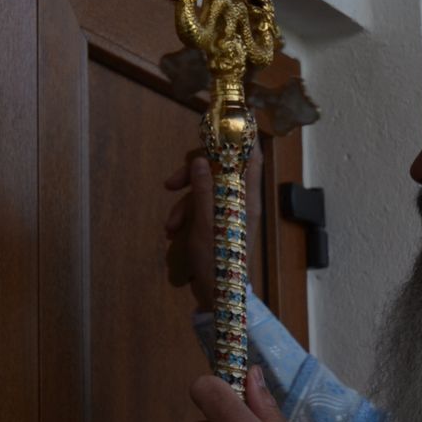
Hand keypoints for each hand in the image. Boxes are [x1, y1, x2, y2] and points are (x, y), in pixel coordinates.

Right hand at [163, 148, 260, 311]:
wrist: (219, 298)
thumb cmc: (217, 262)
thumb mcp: (206, 224)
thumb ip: (205, 190)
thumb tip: (203, 160)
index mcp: (246, 198)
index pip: (252, 157)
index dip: (241, 137)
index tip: (224, 123)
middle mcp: (242, 201)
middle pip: (220, 169)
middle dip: (193, 174)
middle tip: (170, 184)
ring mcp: (231, 213)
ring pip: (206, 189)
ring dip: (184, 203)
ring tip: (171, 227)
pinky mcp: (220, 225)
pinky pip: (202, 209)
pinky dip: (187, 217)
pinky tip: (175, 234)